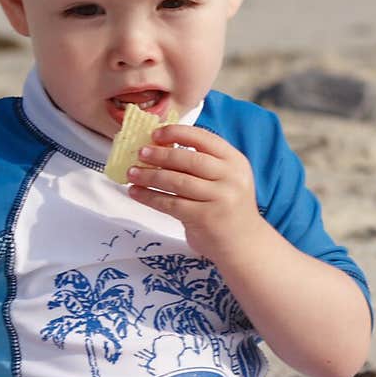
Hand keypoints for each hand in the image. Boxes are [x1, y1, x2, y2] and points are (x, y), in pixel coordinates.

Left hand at [126, 123, 261, 262]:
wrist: (243, 244)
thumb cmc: (227, 207)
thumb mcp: (224, 179)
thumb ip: (201, 163)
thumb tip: (160, 147)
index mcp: (235, 161)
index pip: (204, 139)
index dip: (178, 133)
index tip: (156, 134)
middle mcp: (230, 178)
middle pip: (189, 160)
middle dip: (161, 155)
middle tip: (140, 153)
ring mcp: (219, 198)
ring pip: (177, 182)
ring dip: (150, 176)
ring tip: (132, 173)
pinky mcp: (205, 218)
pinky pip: (171, 204)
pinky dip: (150, 197)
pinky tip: (137, 193)